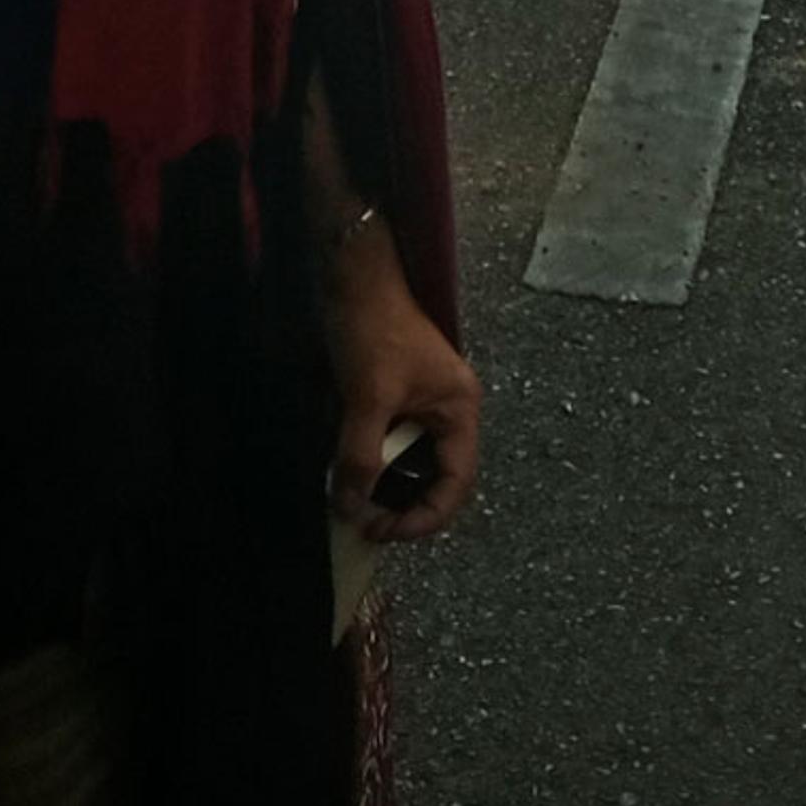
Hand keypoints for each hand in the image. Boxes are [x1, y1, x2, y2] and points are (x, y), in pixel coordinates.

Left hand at [323, 236, 478, 544]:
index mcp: (459, 409)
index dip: (424, 518)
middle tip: (365, 522)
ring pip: (409, 460)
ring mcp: (422, 400)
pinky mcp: (396, 392)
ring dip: (383, 483)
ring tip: (353, 500)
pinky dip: (371, 458)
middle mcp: (448, 408)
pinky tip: (347, 467)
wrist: (352, 273)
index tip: (385, 532)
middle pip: (434, 477)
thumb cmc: (372, 328)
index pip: (456, 483)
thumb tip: (350, 507)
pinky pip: (391, 439)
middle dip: (402, 505)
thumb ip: (362, 456)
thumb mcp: (368, 397)